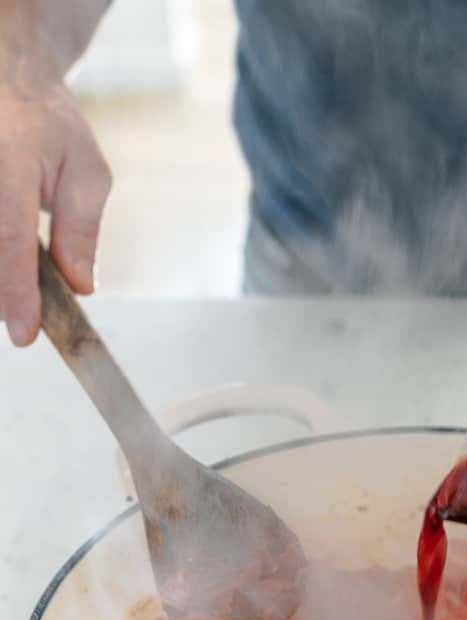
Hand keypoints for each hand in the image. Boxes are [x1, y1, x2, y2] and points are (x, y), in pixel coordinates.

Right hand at [0, 80, 110, 345]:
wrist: (2, 67)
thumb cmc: (47, 124)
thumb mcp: (86, 169)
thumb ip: (81, 229)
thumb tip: (80, 287)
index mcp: (10, 155)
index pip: (9, 238)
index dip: (16, 292)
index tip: (24, 333)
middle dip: (1, 290)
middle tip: (21, 312)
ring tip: (16, 282)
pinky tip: (8, 261)